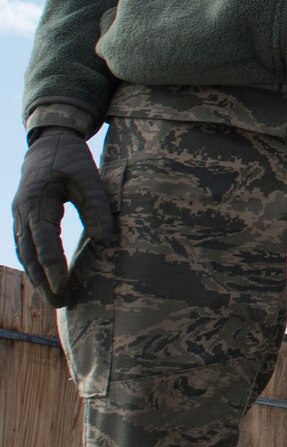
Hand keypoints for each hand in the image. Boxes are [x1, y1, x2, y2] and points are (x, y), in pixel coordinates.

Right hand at [12, 128, 114, 307]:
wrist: (48, 143)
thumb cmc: (71, 159)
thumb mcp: (88, 178)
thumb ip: (97, 208)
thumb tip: (108, 242)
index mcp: (37, 202)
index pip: (44, 242)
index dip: (53, 267)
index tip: (64, 287)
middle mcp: (22, 213)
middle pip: (29, 254)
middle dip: (43, 281)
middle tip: (60, 303)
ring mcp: (18, 216)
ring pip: (24, 253)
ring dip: (37, 277)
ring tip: (54, 298)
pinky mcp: (22, 218)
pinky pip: (25, 246)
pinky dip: (34, 264)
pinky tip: (46, 278)